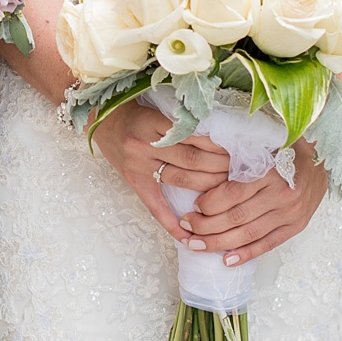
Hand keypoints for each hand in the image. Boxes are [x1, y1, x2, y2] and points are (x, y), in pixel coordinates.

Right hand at [93, 104, 231, 241]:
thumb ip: (185, 116)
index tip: (239, 148)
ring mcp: (139, 165)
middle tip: (241, 169)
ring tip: (229, 189)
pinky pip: (155, 206)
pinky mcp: (134, 181)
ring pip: (182, 180)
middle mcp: (146, 144)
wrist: (100, 118)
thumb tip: (224, 129)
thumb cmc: (134, 109)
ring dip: (209, 187)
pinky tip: (188, 236)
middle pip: (194, 160)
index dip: (221, 145)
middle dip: (221, 166)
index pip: (197, 136)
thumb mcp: (159, 104)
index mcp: (155, 121)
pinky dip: (172, 223)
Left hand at [180, 153, 328, 265]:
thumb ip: (236, 157)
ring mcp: (290, 213)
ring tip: (197, 245)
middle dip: (206, 226)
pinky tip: (227, 260)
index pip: (232, 193)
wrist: (321, 160)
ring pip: (248, 234)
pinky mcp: (296, 226)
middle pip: (236, 217)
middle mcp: (281, 193)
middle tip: (187, 228)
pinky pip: (268, 244)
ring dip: (219, 243)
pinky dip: (246, 254)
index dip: (209, 203)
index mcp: (270, 170)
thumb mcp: (261, 144)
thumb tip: (201, 172)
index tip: (194, 206)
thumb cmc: (284, 150)